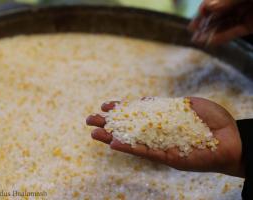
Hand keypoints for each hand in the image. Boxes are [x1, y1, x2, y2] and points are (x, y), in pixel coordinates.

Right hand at [86, 97, 243, 176]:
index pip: (137, 115)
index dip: (121, 110)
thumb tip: (147, 101)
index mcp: (162, 121)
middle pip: (129, 129)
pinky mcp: (169, 158)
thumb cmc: (213, 121)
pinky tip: (113, 144)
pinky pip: (146, 153)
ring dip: (112, 137)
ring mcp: (162, 147)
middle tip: (89, 119)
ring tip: (93, 132)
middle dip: (109, 124)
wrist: (233, 138)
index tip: (106, 105)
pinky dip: (129, 148)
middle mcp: (158, 135)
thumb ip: (166, 105)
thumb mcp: (187, 105)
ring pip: (132, 142)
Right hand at [189, 0, 252, 44]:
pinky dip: (223, 37)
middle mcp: (239, 3)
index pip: (216, 0)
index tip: (199, 14)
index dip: (206, 7)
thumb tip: (208, 6)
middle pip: (218, 12)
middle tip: (191, 29)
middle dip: (204, 21)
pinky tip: (210, 42)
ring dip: (210, 32)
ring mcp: (246, 13)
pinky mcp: (251, 25)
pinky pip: (236, 31)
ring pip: (225, 23)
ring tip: (197, 40)